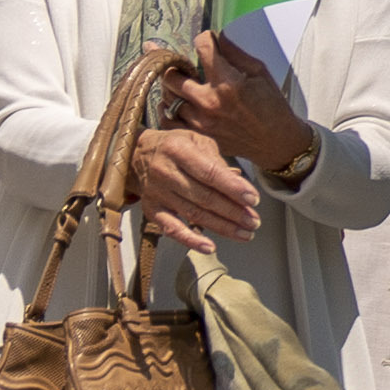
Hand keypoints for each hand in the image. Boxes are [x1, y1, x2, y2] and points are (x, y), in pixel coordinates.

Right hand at [122, 121, 269, 242]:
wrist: (136, 155)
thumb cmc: (174, 146)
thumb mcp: (196, 141)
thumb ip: (216, 161)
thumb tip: (239, 181)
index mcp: (179, 150)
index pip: (210, 172)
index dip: (233, 187)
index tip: (253, 199)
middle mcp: (165, 172)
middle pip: (204, 197)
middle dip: (233, 211)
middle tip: (254, 221)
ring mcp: (157, 193)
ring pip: (193, 214)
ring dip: (222, 227)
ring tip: (244, 233)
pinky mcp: (152, 209)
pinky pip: (171, 228)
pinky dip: (190, 240)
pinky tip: (209, 247)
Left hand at [158, 39, 315, 197]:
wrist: (276, 141)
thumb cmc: (271, 105)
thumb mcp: (260, 72)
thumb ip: (235, 53)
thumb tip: (216, 37)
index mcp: (227, 81)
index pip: (201, 47)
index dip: (204, 38)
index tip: (207, 41)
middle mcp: (209, 101)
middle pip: (172, 74)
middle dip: (177, 64)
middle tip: (186, 64)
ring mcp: (201, 122)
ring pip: (167, 97)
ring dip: (172, 87)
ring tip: (182, 83)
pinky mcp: (198, 136)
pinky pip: (167, 121)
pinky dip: (168, 110)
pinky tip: (176, 104)